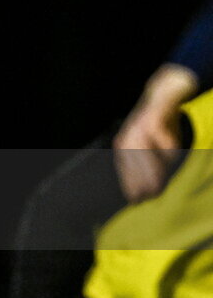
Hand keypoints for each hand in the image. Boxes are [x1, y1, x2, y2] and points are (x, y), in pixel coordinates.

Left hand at [113, 64, 197, 202]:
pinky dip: (171, 150)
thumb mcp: (151, 147)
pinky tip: (173, 151)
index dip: (130, 185)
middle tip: (152, 195)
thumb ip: (149, 164)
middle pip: (135, 166)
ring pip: (149, 157)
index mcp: (124, 146)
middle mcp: (127, 138)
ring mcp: (138, 130)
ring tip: (160, 183)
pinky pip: (165, 144)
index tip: (136, 200)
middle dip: (144, 183)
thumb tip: (152, 189)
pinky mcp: (152, 122)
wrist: (164, 97)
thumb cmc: (159, 126)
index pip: (125, 169)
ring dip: (157, 170)